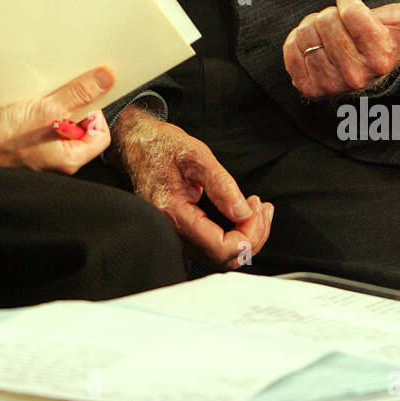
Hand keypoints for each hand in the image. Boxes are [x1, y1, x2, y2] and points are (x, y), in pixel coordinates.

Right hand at [0, 67, 113, 173]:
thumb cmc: (5, 137)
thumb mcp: (48, 109)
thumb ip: (79, 94)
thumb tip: (106, 80)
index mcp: (71, 158)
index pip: (101, 135)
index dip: (95, 114)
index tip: (81, 100)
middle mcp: (59, 162)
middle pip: (82, 131)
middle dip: (74, 110)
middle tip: (58, 99)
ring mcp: (43, 157)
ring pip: (61, 129)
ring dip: (55, 112)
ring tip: (41, 102)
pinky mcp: (27, 150)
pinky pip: (44, 131)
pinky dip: (40, 117)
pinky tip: (27, 109)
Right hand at [111, 107, 272, 267]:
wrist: (137, 144)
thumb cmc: (161, 146)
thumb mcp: (196, 155)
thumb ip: (221, 185)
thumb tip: (243, 212)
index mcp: (174, 214)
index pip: (219, 247)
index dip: (246, 234)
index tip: (256, 208)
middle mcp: (172, 231)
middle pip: (223, 257)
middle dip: (252, 236)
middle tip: (262, 207)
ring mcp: (177, 234)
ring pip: (220, 256)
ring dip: (246, 236)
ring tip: (258, 209)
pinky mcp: (182, 230)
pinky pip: (212, 246)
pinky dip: (234, 235)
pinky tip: (244, 216)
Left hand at [283, 0, 399, 100]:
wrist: (361, 74)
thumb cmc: (385, 40)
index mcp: (381, 56)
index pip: (348, 11)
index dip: (347, 0)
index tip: (352, 3)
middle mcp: (357, 75)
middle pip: (326, 21)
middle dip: (331, 15)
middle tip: (341, 24)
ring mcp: (330, 84)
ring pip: (306, 34)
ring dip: (314, 27)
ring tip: (330, 37)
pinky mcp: (307, 87)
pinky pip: (290, 49)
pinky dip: (297, 42)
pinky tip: (314, 47)